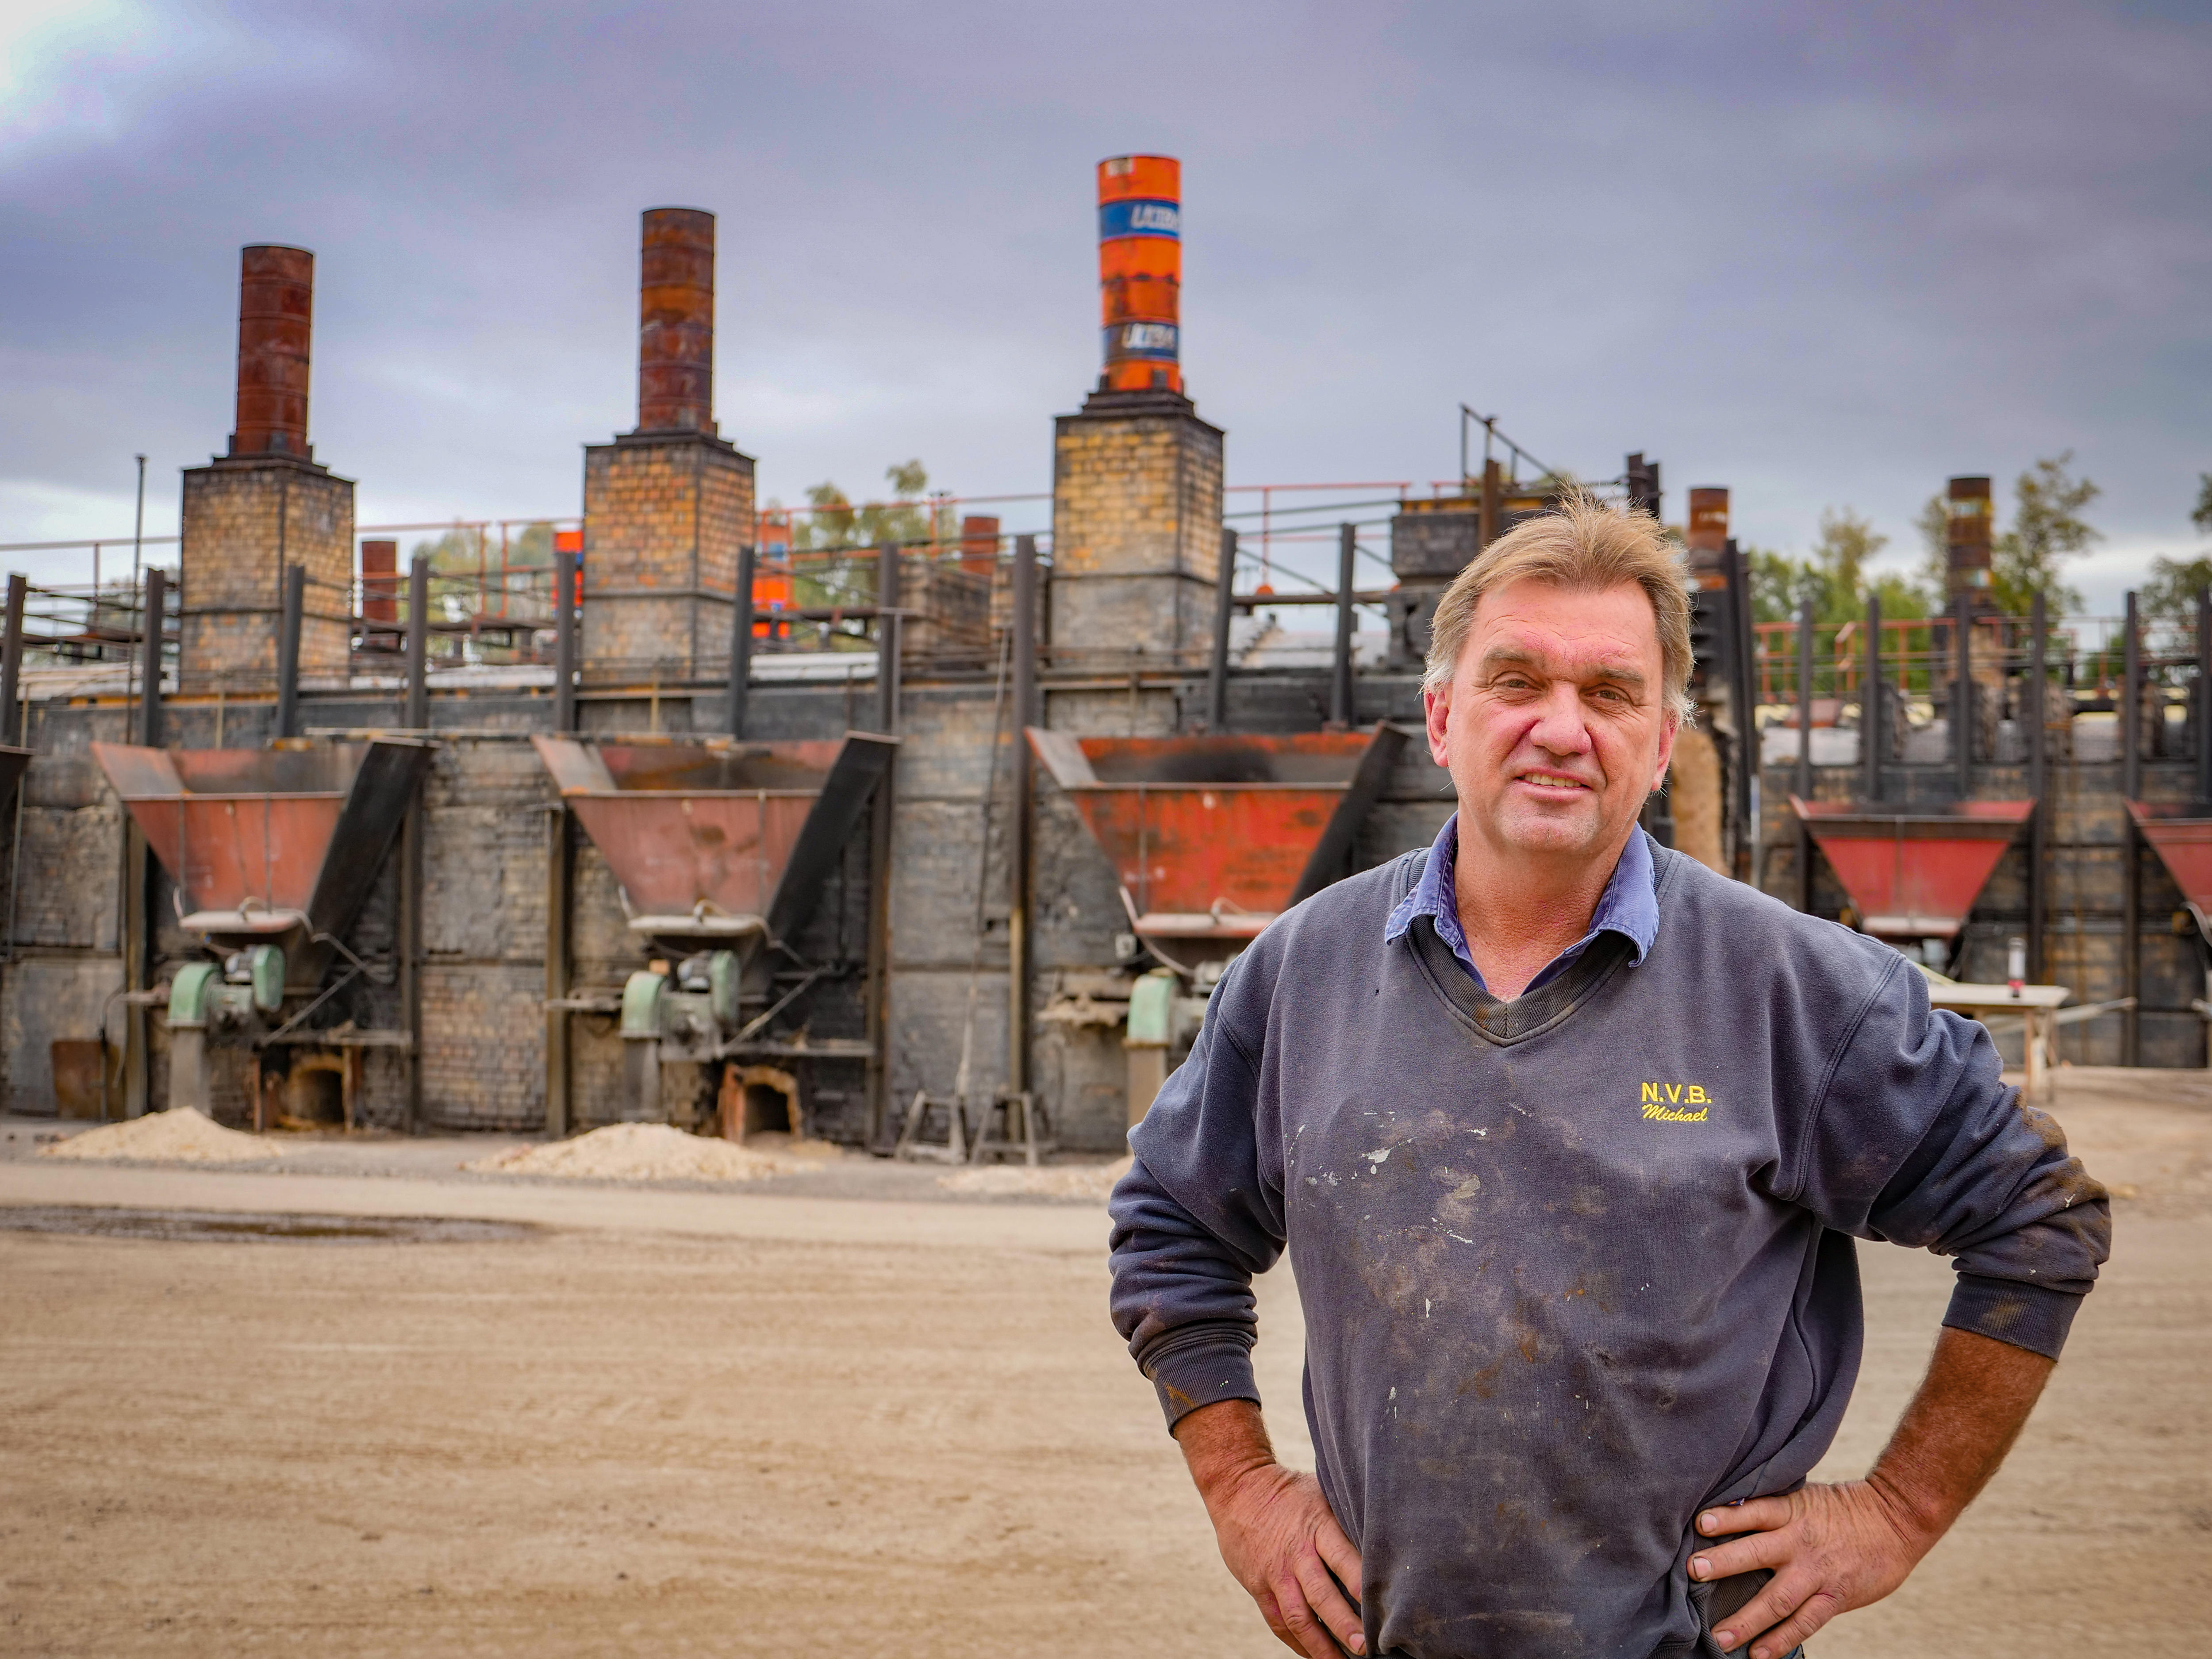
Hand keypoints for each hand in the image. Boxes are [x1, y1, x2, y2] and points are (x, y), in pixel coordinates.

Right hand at [1205, 1461, 1366, 1656]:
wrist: (1238, 1489)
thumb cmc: (1291, 1493)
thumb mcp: (1322, 1495)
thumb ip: (1346, 1521)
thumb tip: (1385, 1542)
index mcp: (1317, 1527)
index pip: (1343, 1560)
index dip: (1362, 1586)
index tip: (1383, 1609)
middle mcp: (1297, 1553)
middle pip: (1322, 1596)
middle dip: (1345, 1625)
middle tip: (1366, 1648)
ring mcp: (1275, 1573)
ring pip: (1299, 1618)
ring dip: (1322, 1646)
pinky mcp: (1258, 1587)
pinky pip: (1278, 1622)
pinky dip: (1297, 1643)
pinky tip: (1314, 1656)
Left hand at [1690, 1479, 1933, 1656]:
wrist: (1896, 1519)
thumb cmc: (1842, 1507)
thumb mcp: (1805, 1496)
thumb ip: (1772, 1510)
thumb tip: (1727, 1513)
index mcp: (1791, 1511)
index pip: (1754, 1512)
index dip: (1727, 1517)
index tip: (1699, 1523)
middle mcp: (1799, 1542)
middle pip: (1756, 1553)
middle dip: (1723, 1563)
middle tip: (1693, 1571)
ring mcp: (1816, 1573)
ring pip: (1777, 1598)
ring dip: (1746, 1619)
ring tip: (1719, 1637)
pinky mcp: (1834, 1597)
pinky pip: (1804, 1623)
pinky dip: (1780, 1640)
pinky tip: (1758, 1654)